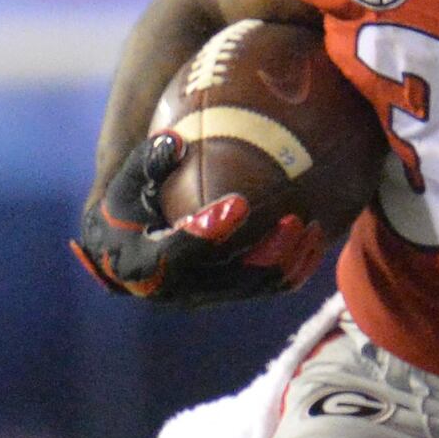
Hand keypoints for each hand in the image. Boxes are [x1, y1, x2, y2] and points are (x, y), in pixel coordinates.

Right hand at [69, 131, 329, 304]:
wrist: (125, 248)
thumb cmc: (127, 206)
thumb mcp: (128, 183)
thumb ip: (148, 162)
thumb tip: (174, 141)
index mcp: (146, 264)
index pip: (182, 253)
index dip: (211, 230)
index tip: (240, 202)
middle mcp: (180, 290)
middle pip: (231, 278)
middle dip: (268, 251)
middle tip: (296, 219)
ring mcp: (206, 296)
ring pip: (256, 288)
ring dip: (289, 262)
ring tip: (312, 227)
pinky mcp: (227, 295)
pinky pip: (267, 288)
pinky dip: (294, 268)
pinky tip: (314, 240)